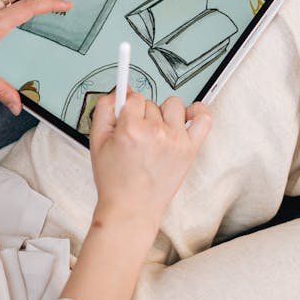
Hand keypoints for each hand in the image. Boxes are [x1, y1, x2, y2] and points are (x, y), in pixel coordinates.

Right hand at [89, 91, 211, 241]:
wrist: (132, 209)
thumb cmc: (115, 181)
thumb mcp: (96, 141)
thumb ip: (104, 109)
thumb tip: (119, 91)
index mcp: (131, 129)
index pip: (133, 97)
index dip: (127, 108)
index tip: (126, 116)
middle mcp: (156, 132)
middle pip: (151, 102)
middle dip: (142, 115)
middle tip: (137, 136)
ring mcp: (176, 140)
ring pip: (173, 105)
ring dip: (163, 114)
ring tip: (156, 132)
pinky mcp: (191, 149)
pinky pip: (203, 118)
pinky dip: (198, 111)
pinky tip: (186, 117)